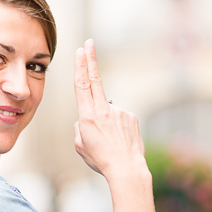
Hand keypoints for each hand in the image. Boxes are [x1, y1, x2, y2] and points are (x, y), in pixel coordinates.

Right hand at [72, 39, 146, 180]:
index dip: (81, 66)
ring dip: (105, 123)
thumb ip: (80, 126)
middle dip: (91, 59)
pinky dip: (117, 128)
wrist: (126, 168)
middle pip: (95, 79)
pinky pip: (119, 119)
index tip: (80, 51)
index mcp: (87, 116)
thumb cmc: (100, 159)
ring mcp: (120, 112)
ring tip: (108, 143)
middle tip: (88, 43)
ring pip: (107, 111)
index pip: (82, 85)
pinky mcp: (131, 117)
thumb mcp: (80, 144)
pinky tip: (119, 141)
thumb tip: (87, 117)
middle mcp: (104, 110)